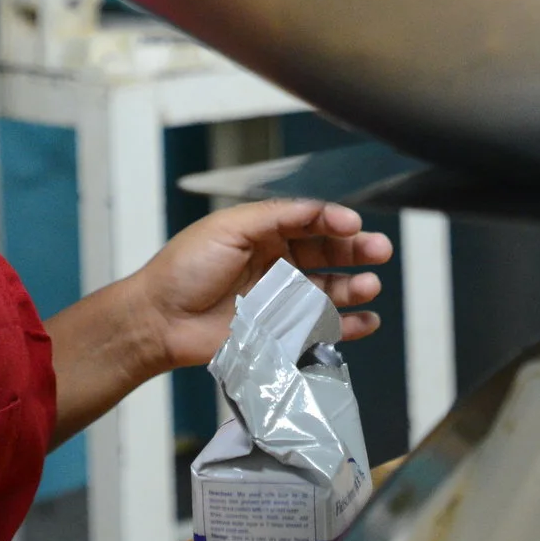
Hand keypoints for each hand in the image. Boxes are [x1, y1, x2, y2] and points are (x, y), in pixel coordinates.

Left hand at [129, 200, 391, 373]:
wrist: (160, 319)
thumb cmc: (184, 268)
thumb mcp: (228, 228)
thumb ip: (274, 216)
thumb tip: (315, 209)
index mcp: (265, 233)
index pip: (310, 221)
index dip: (334, 220)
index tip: (352, 223)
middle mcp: (278, 263)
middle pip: (328, 254)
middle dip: (356, 251)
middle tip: (379, 250)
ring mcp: (281, 299)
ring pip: (330, 289)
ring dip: (355, 287)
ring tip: (370, 286)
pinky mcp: (281, 332)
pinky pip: (322, 327)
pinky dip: (349, 325)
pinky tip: (367, 319)